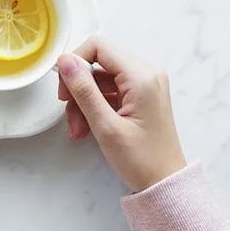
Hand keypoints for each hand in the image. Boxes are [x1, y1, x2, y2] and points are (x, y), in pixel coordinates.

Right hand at [57, 37, 185, 191]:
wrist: (165, 183)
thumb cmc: (141, 159)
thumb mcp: (105, 126)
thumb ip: (84, 90)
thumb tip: (65, 61)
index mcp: (142, 76)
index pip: (99, 46)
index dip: (75, 62)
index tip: (64, 89)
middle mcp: (147, 73)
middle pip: (99, 62)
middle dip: (79, 87)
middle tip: (68, 112)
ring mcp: (145, 84)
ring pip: (102, 79)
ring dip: (84, 101)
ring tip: (77, 130)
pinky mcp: (142, 96)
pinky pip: (111, 91)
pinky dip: (96, 106)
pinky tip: (87, 128)